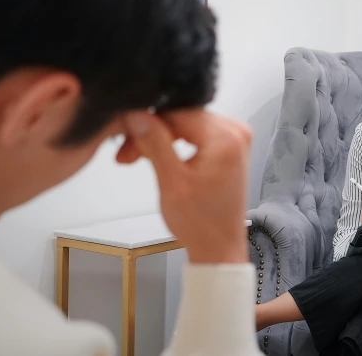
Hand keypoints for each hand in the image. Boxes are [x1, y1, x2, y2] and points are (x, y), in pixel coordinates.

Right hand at [117, 109, 250, 264]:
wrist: (218, 248)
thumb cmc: (201, 224)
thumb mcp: (172, 182)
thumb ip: (155, 143)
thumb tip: (138, 115)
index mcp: (226, 138)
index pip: (177, 113)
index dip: (147, 123)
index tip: (125, 139)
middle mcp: (236, 133)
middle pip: (182, 117)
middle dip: (151, 132)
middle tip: (127, 153)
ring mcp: (235, 140)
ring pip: (186, 125)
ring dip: (160, 138)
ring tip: (137, 156)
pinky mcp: (229, 148)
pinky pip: (196, 134)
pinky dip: (175, 143)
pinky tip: (157, 155)